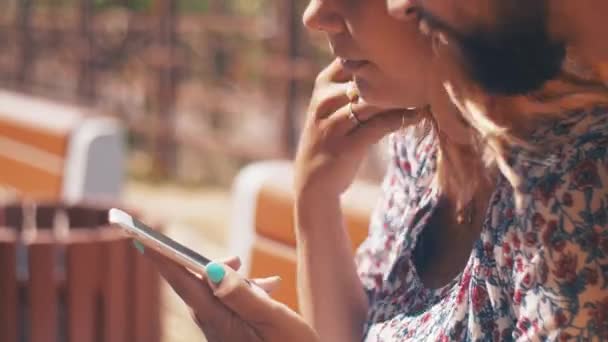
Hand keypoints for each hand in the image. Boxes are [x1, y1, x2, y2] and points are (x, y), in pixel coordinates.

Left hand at [144, 249, 318, 341]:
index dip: (163, 258)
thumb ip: (244, 295)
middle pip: (197, 285)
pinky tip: (269, 291)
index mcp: (220, 321)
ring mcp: (222, 332)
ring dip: (237, 280)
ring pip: (216, 293)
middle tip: (239, 260)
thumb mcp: (273, 320)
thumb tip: (212, 270)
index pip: (184, 283)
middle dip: (210, 265)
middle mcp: (214, 326)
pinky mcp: (231, 335)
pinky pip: (229, 305)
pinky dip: (246, 293)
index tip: (141, 238)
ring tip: (268, 283)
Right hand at [294, 58, 420, 200]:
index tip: (407, 60)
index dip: (380, 58)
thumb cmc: (331, 137)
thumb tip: (393, 63)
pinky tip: (418, 116)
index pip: (354, 59)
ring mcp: (332, 125)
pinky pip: (379, 126)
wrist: (312, 181)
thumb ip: (354, 84)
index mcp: (323, 84)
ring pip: (373, 102)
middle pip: (365, 79)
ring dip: (402, 99)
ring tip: (425, 95)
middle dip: (395, 77)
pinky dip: (402, 120)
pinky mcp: (345, 147)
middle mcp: (324, 101)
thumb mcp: (333, 105)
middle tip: (423, 76)